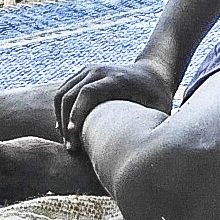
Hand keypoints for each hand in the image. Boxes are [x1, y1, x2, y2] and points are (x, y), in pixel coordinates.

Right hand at [53, 61, 173, 137]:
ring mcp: (89, 70)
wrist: (152, 72)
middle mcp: (99, 71)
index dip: (77, 114)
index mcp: (116, 79)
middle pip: (70, 94)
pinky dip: (61, 110)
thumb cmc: (157, 96)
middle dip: (65, 122)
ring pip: (62, 93)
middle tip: (70, 147)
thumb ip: (152, 124)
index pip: (88, 93)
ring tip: (68, 141)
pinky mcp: (83, 74)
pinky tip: (67, 130)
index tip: (73, 136)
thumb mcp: (159, 109)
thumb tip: (147, 149)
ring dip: (60, 118)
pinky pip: (64, 91)